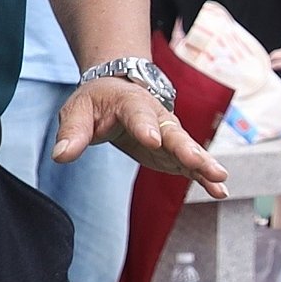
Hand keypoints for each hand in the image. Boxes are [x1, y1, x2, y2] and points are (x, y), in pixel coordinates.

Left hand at [58, 77, 228, 192]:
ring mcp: (169, 135)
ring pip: (189, 149)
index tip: (153, 141)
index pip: (139, 115)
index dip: (146, 127)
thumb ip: (72, 132)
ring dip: (204, 164)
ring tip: (220, 180)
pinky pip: (192, 164)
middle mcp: (157, 118)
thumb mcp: (78, 110)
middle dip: (187, 148)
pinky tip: (220, 191)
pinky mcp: (173, 152)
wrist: (120, 90)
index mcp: (131, 104)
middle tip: (199, 162)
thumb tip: (61, 155)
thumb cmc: (98, 101)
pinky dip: (205, 177)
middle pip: (174, 133)